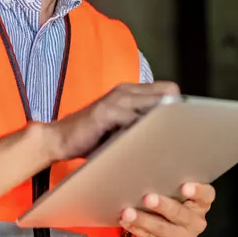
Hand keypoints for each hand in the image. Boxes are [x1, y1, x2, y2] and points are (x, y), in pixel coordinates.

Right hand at [46, 81, 179, 160]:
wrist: (59, 139)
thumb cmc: (91, 137)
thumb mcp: (121, 127)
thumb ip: (140, 123)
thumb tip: (168, 135)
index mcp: (131, 91)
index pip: (168, 89)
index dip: (176, 107)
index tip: (178, 126)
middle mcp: (126, 90)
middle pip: (167, 94)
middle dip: (174, 116)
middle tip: (174, 136)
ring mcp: (117, 99)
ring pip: (154, 106)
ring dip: (160, 125)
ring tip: (162, 143)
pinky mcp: (107, 112)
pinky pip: (134, 120)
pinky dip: (141, 134)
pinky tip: (141, 147)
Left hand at [119, 183, 214, 236]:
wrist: (159, 233)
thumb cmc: (168, 202)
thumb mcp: (172, 193)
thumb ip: (169, 185)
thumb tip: (148, 172)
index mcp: (201, 203)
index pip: (206, 195)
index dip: (198, 191)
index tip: (185, 187)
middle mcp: (196, 222)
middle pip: (181, 214)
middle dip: (163, 206)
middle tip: (147, 198)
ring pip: (163, 229)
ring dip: (143, 220)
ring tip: (128, 213)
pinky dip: (137, 230)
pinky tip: (127, 223)